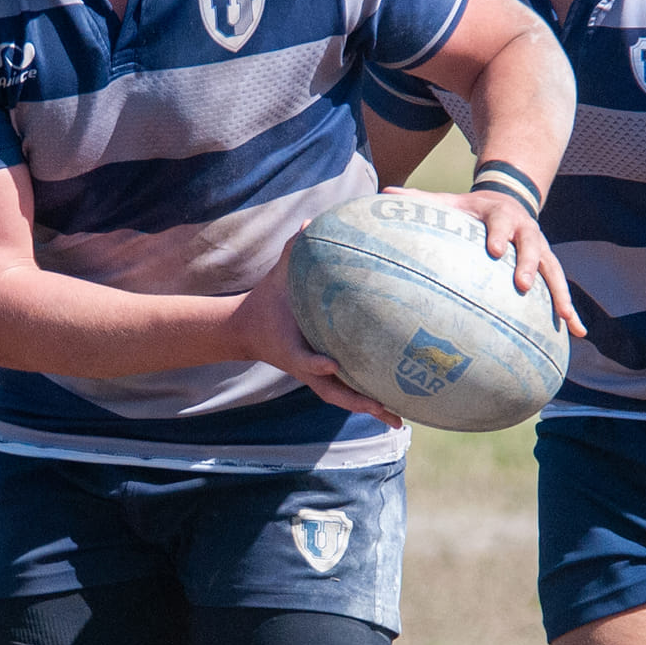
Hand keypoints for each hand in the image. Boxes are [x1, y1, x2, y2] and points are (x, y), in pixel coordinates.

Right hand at [230, 242, 404, 426]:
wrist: (246, 330)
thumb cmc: (265, 303)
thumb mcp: (275, 277)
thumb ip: (291, 252)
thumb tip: (309, 224)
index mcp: (292, 349)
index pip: (303, 360)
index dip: (315, 363)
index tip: (330, 363)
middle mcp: (306, 368)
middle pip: (333, 392)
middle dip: (358, 401)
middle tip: (385, 408)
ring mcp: (315, 376)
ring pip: (344, 399)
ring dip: (370, 409)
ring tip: (399, 420)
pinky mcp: (323, 377)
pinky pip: (348, 391)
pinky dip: (368, 400)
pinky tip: (394, 405)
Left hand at [393, 187, 586, 336]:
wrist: (509, 199)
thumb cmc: (472, 209)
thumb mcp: (450, 201)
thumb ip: (421, 200)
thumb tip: (384, 192)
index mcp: (500, 215)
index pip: (500, 223)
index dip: (498, 234)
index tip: (493, 249)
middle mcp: (526, 231)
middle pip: (531, 246)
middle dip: (529, 265)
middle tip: (523, 285)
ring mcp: (540, 249)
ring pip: (553, 271)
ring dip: (560, 295)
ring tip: (565, 319)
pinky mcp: (548, 266)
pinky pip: (560, 289)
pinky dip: (569, 309)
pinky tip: (576, 332)